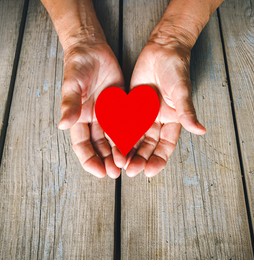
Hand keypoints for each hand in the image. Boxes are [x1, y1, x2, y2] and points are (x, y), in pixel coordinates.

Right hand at [59, 40, 125, 177]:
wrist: (93, 50)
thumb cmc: (78, 65)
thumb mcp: (72, 84)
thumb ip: (69, 104)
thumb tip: (62, 124)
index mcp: (79, 118)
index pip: (82, 145)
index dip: (89, 159)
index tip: (98, 171)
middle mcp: (93, 120)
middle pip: (99, 146)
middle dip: (107, 160)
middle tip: (116, 173)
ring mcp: (107, 115)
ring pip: (113, 139)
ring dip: (119, 152)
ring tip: (126, 165)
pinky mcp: (120, 107)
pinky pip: (126, 124)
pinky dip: (130, 136)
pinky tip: (136, 146)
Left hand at [125, 40, 205, 176]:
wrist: (162, 50)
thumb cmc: (176, 69)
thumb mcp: (181, 91)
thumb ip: (187, 111)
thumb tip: (201, 130)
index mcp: (171, 121)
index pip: (165, 146)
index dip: (158, 159)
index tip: (150, 171)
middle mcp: (157, 121)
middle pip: (148, 146)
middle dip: (140, 158)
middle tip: (131, 170)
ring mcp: (143, 115)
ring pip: (135, 138)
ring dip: (128, 150)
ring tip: (120, 162)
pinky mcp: (131, 106)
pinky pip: (124, 123)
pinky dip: (118, 133)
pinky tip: (112, 144)